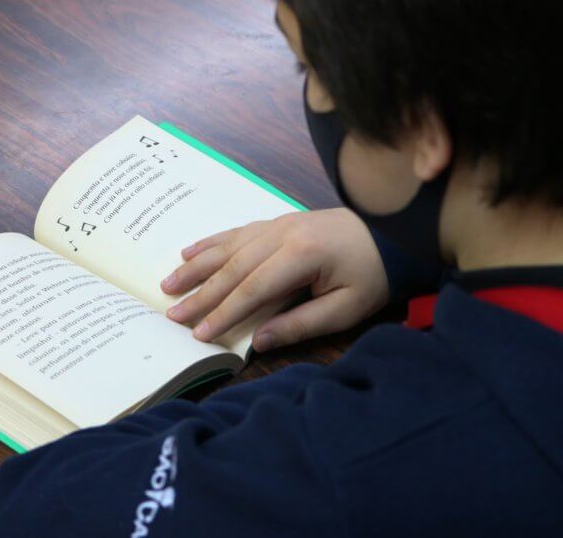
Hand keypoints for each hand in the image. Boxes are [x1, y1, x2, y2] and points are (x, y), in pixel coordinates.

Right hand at [160, 208, 388, 351]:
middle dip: (200, 294)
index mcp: (302, 254)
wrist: (395, 233)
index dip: (223, 313)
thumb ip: (301, 325)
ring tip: (168, 284)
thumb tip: (258, 341)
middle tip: (172, 315)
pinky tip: (190, 250)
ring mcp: (280, 223)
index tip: (199, 334)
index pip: (253, 289)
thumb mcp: (346, 309)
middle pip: (233, 267)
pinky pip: (238, 231)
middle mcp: (284, 233)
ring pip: (229, 246)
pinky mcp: (280, 221)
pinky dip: (212, 242)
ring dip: (197, 266)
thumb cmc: (374, 274)